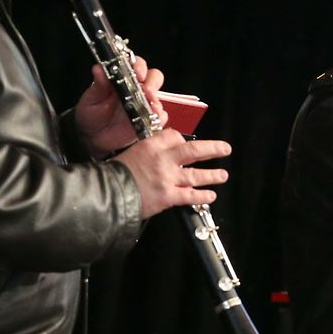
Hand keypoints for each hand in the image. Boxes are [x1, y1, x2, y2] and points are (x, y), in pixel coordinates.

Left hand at [74, 59, 168, 157]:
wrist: (93, 138)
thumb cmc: (92, 114)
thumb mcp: (92, 98)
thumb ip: (98, 84)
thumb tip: (99, 68)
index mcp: (123, 78)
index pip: (137, 64)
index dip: (140, 67)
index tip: (137, 74)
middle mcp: (136, 89)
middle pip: (154, 77)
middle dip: (153, 82)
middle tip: (147, 91)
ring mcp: (144, 105)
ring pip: (159, 97)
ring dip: (156, 101)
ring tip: (150, 107)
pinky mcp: (149, 120)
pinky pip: (160, 117)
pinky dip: (159, 117)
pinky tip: (151, 119)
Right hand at [114, 129, 230, 217]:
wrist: (106, 195)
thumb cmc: (114, 175)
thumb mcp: (129, 153)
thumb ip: (147, 152)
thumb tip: (160, 153)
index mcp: (151, 146)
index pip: (174, 136)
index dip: (182, 139)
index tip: (188, 143)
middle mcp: (162, 160)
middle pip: (193, 151)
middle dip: (213, 149)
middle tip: (225, 148)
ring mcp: (167, 179)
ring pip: (195, 175)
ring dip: (212, 175)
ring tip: (223, 175)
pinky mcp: (168, 197)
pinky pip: (190, 196)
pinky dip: (202, 196)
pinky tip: (211, 195)